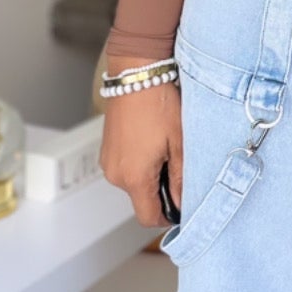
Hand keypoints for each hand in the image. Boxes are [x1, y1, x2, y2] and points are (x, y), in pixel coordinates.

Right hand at [99, 76, 182, 227]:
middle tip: (178, 164)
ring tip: (166, 148)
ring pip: (134, 183)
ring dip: (151, 175)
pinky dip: (140, 162)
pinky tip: (153, 141)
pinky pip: (126, 167)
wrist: (137, 73)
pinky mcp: (107, 149)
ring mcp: (108, 161)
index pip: (149, 218)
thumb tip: (184, 203)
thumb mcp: (180, 143)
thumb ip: (181, 179)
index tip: (182, 204)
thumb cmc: (159, 104)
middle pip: (142, 200)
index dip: (168, 216)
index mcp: (134, 177)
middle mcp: (115, 174)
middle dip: (161, 191)